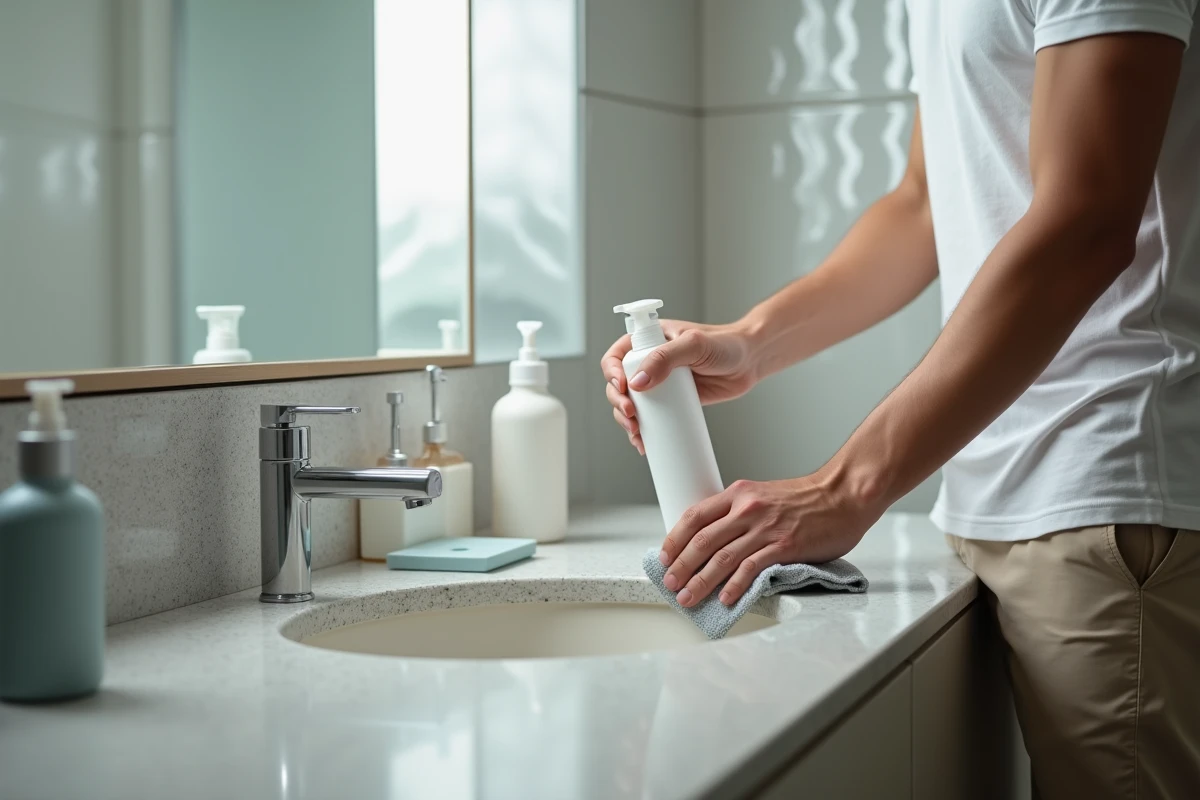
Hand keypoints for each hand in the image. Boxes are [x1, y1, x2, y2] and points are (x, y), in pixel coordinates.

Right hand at [601, 320, 757, 453]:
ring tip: (636, 433)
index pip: (617, 355)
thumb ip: (665, 358)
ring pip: (632, 404)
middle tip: (631, 415)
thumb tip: (637, 383)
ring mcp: (660, 384)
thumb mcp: (693, 344)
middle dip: (619, 403)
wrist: (751, 361)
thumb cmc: (726, 344)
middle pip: (620, 385)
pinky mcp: (672, 403)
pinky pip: (651, 418)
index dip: (611, 372)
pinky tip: (643, 442)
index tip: (621, 387)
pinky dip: (643, 432)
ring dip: (627, 421)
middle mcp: (650, 362)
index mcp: (648, 340)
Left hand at [657, 471, 882, 607]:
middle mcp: (748, 508)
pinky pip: (752, 569)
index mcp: (739, 494)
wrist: (844, 494)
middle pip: (702, 540)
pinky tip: (724, 599)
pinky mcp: (785, 545)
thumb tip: (713, 538)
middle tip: (670, 583)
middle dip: (681, 565)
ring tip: (688, 598)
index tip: (663, 556)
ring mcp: (766, 528)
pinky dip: (734, 586)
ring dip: (701, 581)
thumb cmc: (808, 499)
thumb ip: (739, 513)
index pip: (694, 516)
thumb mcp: (764, 495)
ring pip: (722, 558)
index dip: (674, 538)